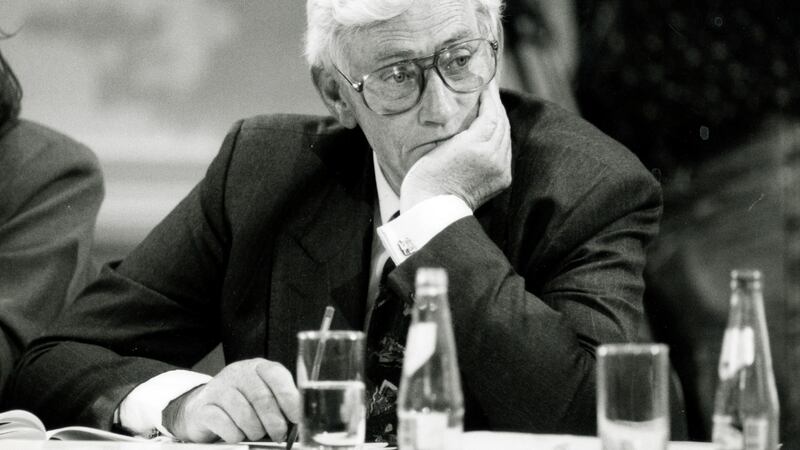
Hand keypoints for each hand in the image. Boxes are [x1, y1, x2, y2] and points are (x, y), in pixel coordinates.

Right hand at [165, 358, 299, 442]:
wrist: (205, 408)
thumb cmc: (243, 404)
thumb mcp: (264, 397)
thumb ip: (281, 403)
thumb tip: (299, 422)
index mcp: (259, 367)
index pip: (276, 376)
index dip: (289, 398)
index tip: (296, 418)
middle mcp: (238, 372)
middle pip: (261, 397)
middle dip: (274, 421)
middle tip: (279, 435)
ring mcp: (219, 388)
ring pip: (243, 412)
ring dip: (254, 430)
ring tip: (256, 434)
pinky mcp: (203, 406)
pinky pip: (223, 423)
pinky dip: (234, 434)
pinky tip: (237, 435)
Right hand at [400, 81, 511, 210]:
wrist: (433, 210)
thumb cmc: (427, 176)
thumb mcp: (439, 145)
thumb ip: (460, 127)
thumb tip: (468, 110)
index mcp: (476, 146)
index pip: (491, 112)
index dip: (490, 96)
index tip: (486, 81)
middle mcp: (494, 156)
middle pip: (502, 122)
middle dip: (496, 104)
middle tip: (489, 88)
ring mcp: (500, 168)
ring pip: (506, 136)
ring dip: (499, 120)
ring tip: (490, 105)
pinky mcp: (502, 178)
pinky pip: (505, 151)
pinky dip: (500, 138)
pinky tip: (492, 130)